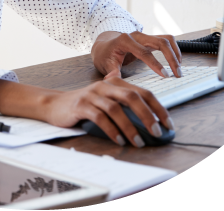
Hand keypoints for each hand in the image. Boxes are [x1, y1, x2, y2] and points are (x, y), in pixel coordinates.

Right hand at [0, 78, 173, 147]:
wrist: (55, 104)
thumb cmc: (84, 103)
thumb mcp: (106, 98)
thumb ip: (124, 99)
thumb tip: (150, 112)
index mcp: (115, 82)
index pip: (142, 92)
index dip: (157, 107)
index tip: (168, 123)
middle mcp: (105, 85)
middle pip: (131, 97)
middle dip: (148, 115)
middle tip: (157, 132)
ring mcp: (92, 94)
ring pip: (116, 109)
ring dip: (130, 127)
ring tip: (138, 142)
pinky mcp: (81, 105)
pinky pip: (100, 117)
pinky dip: (112, 130)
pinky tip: (119, 140)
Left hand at [91, 30, 181, 78]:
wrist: (104, 45)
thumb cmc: (105, 55)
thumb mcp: (105, 64)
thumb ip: (111, 71)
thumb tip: (112, 79)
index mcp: (125, 40)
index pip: (144, 52)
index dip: (155, 64)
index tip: (165, 75)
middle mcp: (137, 35)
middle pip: (160, 42)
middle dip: (171, 58)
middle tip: (177, 74)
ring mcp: (144, 36)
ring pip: (166, 39)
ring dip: (175, 53)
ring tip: (179, 69)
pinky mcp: (150, 39)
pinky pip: (166, 40)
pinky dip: (174, 49)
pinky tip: (177, 62)